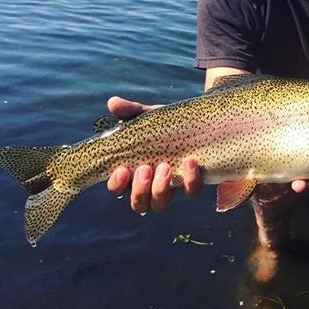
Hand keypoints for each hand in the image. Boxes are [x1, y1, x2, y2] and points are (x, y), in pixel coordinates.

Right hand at [105, 96, 202, 212]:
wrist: (195, 122)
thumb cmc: (164, 124)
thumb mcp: (148, 116)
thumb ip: (131, 111)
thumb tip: (113, 103)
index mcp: (133, 171)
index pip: (117, 188)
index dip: (116, 184)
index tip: (122, 170)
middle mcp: (150, 185)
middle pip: (139, 203)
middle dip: (139, 189)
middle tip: (145, 168)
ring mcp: (171, 187)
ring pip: (160, 204)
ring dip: (160, 189)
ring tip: (165, 166)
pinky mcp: (192, 183)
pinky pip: (191, 191)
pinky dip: (190, 180)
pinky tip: (190, 161)